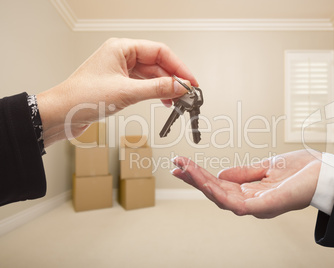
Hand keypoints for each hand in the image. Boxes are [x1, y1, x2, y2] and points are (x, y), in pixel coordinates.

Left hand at [37, 38, 197, 146]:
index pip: (159, 52)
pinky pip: (143, 85)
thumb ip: (157, 89)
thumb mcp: (126, 92)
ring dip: (165, 87)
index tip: (190, 81)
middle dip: (173, 78)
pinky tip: (164, 101)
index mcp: (121, 48)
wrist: (61, 114)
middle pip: (157, 64)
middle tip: (187, 93)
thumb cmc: (82, 97)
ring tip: (178, 100)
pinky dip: (155, 93)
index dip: (178, 67)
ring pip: (151, 76)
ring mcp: (120, 71)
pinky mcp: (119, 85)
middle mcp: (122, 57)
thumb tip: (180, 86)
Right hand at [171, 150, 321, 218]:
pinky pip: (236, 204)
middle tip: (176, 165)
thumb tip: (221, 174)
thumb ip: (244, 172)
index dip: (200, 175)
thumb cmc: (302, 171)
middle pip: (215, 192)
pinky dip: (218, 194)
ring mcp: (257, 206)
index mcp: (250, 192)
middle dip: (194, 179)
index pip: (219, 185)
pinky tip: (206, 184)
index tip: (183, 164)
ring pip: (221, 198)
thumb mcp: (266, 167)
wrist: (327, 173)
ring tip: (184, 170)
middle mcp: (251, 202)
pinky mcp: (264, 207)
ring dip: (201, 184)